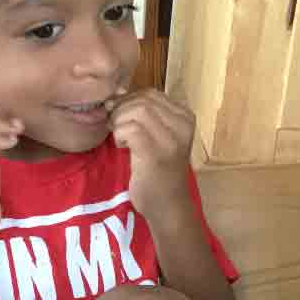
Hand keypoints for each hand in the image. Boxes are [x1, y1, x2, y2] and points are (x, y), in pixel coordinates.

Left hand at [106, 88, 195, 222]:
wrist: (168, 206)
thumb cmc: (159, 172)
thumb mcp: (159, 137)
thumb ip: (145, 116)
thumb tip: (116, 95)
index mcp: (185, 117)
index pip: (151, 94)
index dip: (128, 100)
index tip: (118, 115)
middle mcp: (182, 125)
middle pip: (143, 100)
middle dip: (121, 110)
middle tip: (114, 127)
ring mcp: (171, 139)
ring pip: (137, 111)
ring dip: (119, 122)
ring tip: (120, 138)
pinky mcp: (156, 153)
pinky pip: (130, 129)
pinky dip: (119, 135)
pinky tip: (123, 147)